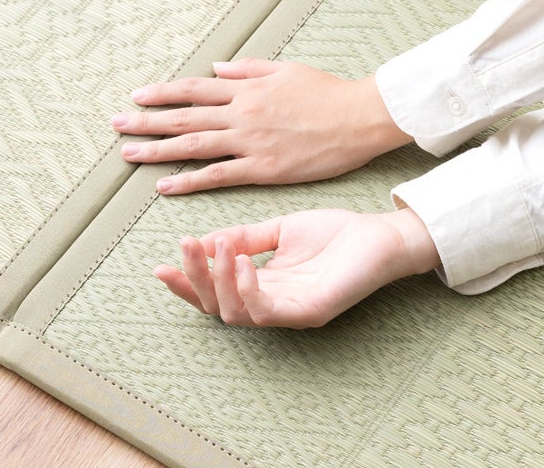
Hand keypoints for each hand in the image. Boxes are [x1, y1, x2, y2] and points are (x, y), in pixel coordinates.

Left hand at [113, 59, 409, 193]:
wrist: (360, 118)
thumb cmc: (328, 92)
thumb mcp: (287, 69)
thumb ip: (250, 69)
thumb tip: (217, 68)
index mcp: (247, 88)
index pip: (194, 89)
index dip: (163, 93)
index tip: (137, 96)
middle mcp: (242, 114)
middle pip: (184, 117)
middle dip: (146, 121)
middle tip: (116, 125)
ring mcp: (251, 142)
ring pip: (193, 146)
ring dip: (156, 151)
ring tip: (128, 155)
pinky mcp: (264, 169)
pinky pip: (218, 176)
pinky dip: (188, 181)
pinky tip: (164, 187)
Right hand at [156, 207, 440, 327]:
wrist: (382, 235)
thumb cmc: (337, 234)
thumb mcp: (281, 230)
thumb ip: (246, 237)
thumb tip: (208, 241)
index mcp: (265, 286)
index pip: (216, 294)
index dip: (187, 283)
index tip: (161, 266)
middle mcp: (274, 305)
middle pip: (217, 308)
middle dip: (194, 280)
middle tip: (185, 248)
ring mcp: (291, 313)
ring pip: (236, 313)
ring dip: (218, 281)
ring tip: (215, 249)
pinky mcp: (311, 313)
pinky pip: (267, 311)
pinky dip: (247, 287)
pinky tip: (241, 262)